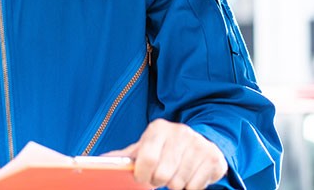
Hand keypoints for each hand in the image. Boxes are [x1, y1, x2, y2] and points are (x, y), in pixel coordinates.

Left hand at [102, 119, 226, 189]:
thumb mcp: (145, 146)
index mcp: (158, 129)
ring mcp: (198, 145)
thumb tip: (100, 161)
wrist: (200, 141)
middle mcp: (180, 133)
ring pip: (179, 183)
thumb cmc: (165, 147)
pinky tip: (189, 175)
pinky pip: (195, 187)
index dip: (142, 174)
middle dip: (158, 181)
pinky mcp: (214, 158)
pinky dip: (190, 187)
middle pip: (163, 175)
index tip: (141, 178)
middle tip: (160, 177)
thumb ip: (125, 156)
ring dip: (174, 184)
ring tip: (174, 174)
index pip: (146, 158)